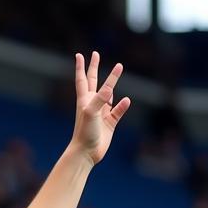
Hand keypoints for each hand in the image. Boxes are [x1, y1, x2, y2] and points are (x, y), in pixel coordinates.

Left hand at [70, 51, 130, 165]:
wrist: (86, 153)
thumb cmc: (85, 133)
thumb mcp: (91, 113)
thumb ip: (100, 99)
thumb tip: (110, 88)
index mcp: (85, 100)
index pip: (82, 79)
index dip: (81, 67)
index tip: (80, 54)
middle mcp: (92, 104)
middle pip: (94, 81)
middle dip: (95, 68)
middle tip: (96, 54)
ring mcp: (101, 113)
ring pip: (108, 95)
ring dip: (112, 84)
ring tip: (117, 71)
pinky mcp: (109, 124)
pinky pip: (118, 111)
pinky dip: (123, 106)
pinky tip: (127, 101)